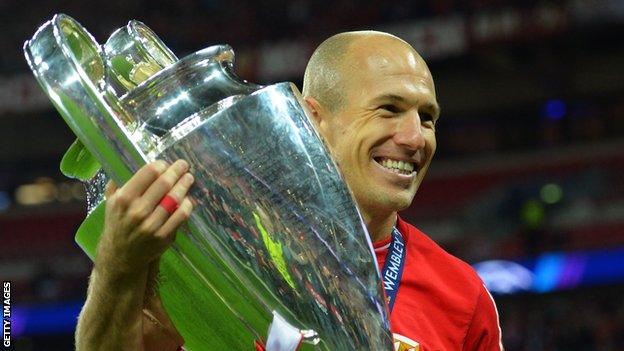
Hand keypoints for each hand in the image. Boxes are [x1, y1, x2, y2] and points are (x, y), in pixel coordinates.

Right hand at [96, 160, 194, 275]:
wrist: (120, 255)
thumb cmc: (118, 223)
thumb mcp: (110, 202)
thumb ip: (117, 183)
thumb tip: (128, 162)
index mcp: (123, 198)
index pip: (148, 173)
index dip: (161, 165)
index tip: (165, 164)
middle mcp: (137, 211)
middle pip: (164, 183)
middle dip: (177, 171)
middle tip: (184, 164)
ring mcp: (151, 225)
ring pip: (174, 199)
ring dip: (185, 185)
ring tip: (189, 178)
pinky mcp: (163, 237)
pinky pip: (181, 216)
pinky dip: (187, 205)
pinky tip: (188, 199)